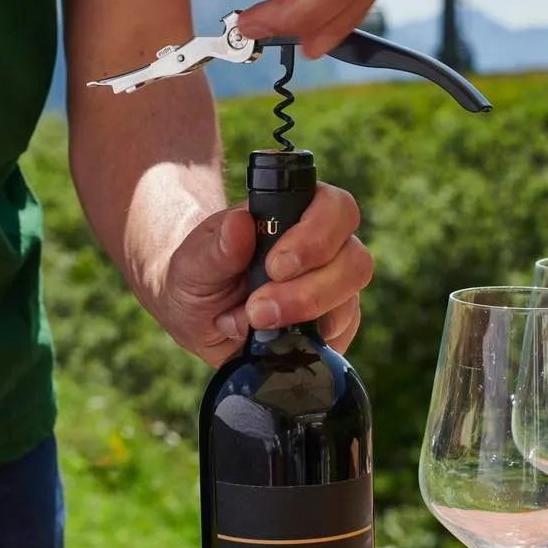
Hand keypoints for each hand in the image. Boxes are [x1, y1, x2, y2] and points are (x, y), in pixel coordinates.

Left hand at [156, 183, 372, 367]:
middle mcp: (327, 247)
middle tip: (260, 308)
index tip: (276, 266)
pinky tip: (278, 339)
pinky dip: (311, 339)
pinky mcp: (337, 324)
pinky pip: (343, 331)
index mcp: (298, 213)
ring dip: (308, 314)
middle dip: (310, 289)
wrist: (198, 317)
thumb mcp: (192, 263)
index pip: (335, 207)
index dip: (316, 234)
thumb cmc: (199, 277)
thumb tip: (240, 224)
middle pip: (354, 258)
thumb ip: (215, 247)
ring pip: (350, 297)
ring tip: (259, 323)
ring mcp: (337, 287)